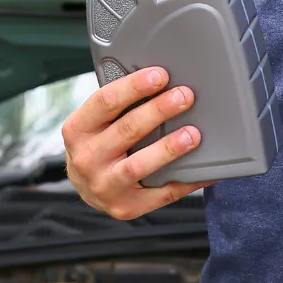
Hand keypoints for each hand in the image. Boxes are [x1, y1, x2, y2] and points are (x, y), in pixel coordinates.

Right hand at [62, 66, 215, 219]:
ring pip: (140, 165)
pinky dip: (186, 179)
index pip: (106, 101)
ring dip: (169, 147)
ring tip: (192, 133)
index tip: (160, 74)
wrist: (85, 186)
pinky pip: (162, 194)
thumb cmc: (97, 143)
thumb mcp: (95, 122)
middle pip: (127, 129)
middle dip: (159, 110)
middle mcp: (87, 159)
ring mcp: (105, 186)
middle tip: (184, 96)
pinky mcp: (126, 207)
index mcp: (77, 130)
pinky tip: (204, 168)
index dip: (134, 86)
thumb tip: (158, 80)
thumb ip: (118, 104)